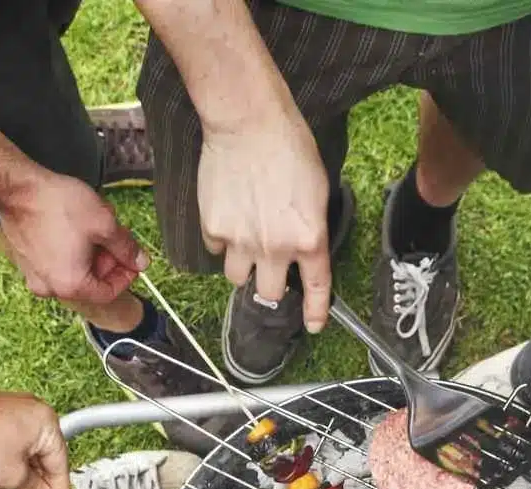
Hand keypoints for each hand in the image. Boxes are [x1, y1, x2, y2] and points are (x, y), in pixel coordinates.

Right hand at [0, 168, 147, 304]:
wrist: (17, 188)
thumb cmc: (56, 205)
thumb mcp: (104, 225)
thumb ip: (126, 248)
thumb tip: (141, 262)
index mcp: (70, 286)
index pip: (108, 293)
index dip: (125, 275)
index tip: (132, 258)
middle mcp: (49, 287)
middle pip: (91, 282)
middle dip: (107, 259)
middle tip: (115, 236)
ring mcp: (34, 274)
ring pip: (74, 269)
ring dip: (90, 251)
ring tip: (95, 224)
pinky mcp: (26, 259)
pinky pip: (56, 261)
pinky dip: (71, 248)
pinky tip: (75, 224)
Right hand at [198, 114, 331, 332]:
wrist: (248, 121)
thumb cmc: (289, 145)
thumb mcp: (317, 190)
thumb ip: (310, 227)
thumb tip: (302, 245)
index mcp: (309, 238)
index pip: (316, 289)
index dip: (315, 312)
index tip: (313, 325)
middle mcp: (276, 248)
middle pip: (269, 294)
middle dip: (270, 284)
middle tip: (268, 267)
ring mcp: (241, 241)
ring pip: (238, 278)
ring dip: (243, 265)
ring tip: (244, 238)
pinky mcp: (213, 228)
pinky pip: (216, 248)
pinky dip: (221, 239)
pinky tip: (227, 213)